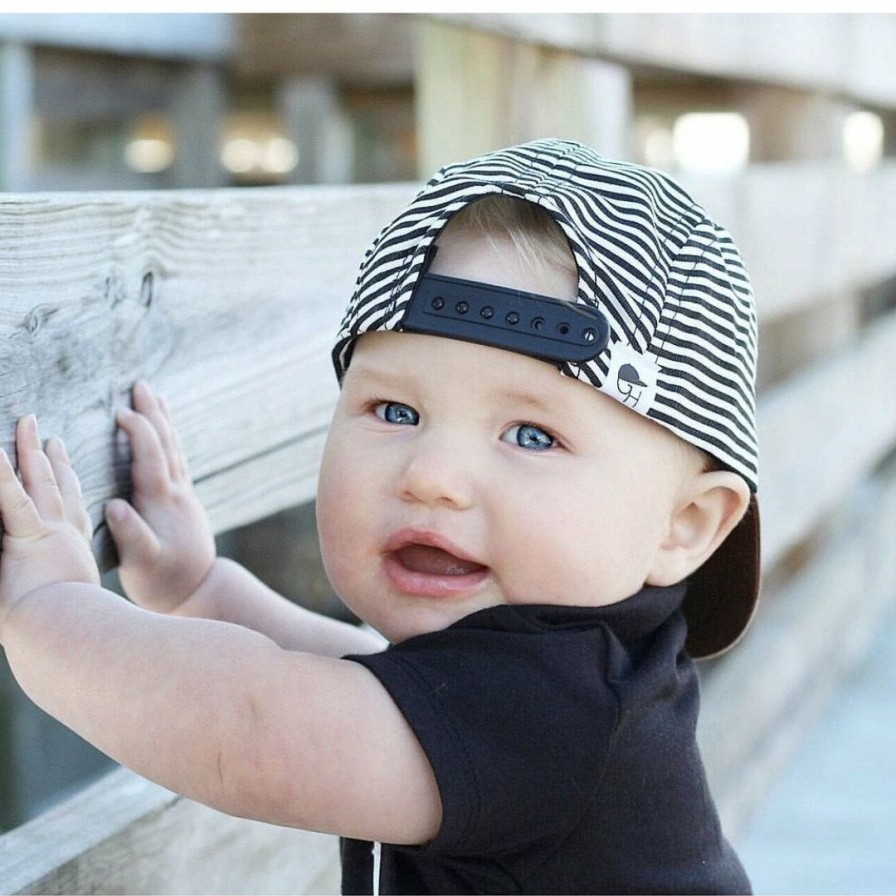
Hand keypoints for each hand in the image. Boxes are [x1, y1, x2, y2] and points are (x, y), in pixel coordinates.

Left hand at [0, 416, 99, 635]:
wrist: (66, 634)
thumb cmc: (68, 629)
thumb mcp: (68, 603)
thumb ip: (60, 590)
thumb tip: (65, 593)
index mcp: (72, 551)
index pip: (71, 510)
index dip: (69, 484)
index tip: (66, 465)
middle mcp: (64, 535)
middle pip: (59, 487)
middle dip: (53, 460)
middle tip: (49, 436)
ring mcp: (46, 531)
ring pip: (38, 482)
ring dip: (30, 450)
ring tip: (28, 422)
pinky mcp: (26, 535)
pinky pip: (11, 497)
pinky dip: (1, 474)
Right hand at [105, 382, 215, 613]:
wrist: (196, 590)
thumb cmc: (163, 580)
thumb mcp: (143, 563)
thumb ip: (131, 535)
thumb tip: (115, 505)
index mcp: (162, 501)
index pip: (151, 457)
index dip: (140, 432)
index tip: (121, 412)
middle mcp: (176, 492)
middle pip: (166, 444)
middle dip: (153, 413)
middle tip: (141, 385)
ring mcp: (183, 494)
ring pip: (174, 448)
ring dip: (164, 420)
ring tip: (155, 395)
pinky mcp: (184, 500)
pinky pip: (177, 460)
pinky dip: (170, 440)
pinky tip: (166, 432)